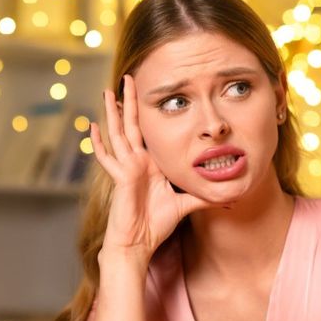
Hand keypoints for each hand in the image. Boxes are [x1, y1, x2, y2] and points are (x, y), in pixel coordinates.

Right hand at [93, 75, 206, 261]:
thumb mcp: (185, 204)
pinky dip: (99, 143)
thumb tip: (229, 197)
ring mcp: (126, 169)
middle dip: (130, 101)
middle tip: (128, 77)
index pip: (148, 132)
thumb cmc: (156, 225)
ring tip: (107, 91)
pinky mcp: (120, 178)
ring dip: (112, 112)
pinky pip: (107, 157)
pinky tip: (92, 127)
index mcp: (150, 165)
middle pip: (132, 125)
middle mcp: (136, 162)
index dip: (147, 113)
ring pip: (118, 134)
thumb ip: (203, 196)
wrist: (138, 243)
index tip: (148, 92)